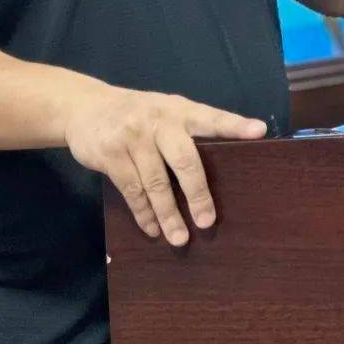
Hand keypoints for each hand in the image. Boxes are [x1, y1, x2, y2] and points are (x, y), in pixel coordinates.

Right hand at [63, 84, 266, 245]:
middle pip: (184, 159)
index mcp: (178, 110)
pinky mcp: (111, 153)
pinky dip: (143, 213)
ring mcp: (132, 136)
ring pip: (156, 183)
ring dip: (169, 214)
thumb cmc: (136, 114)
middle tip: (207, 221)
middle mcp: (158, 120)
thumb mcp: (162, 112)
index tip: (259, 131)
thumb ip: (185, 133)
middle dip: (197, 193)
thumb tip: (220, 171)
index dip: (234, 125)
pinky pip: (132, 190)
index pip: (210, 118)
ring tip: (180, 238)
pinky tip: (152, 228)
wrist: (83, 106)